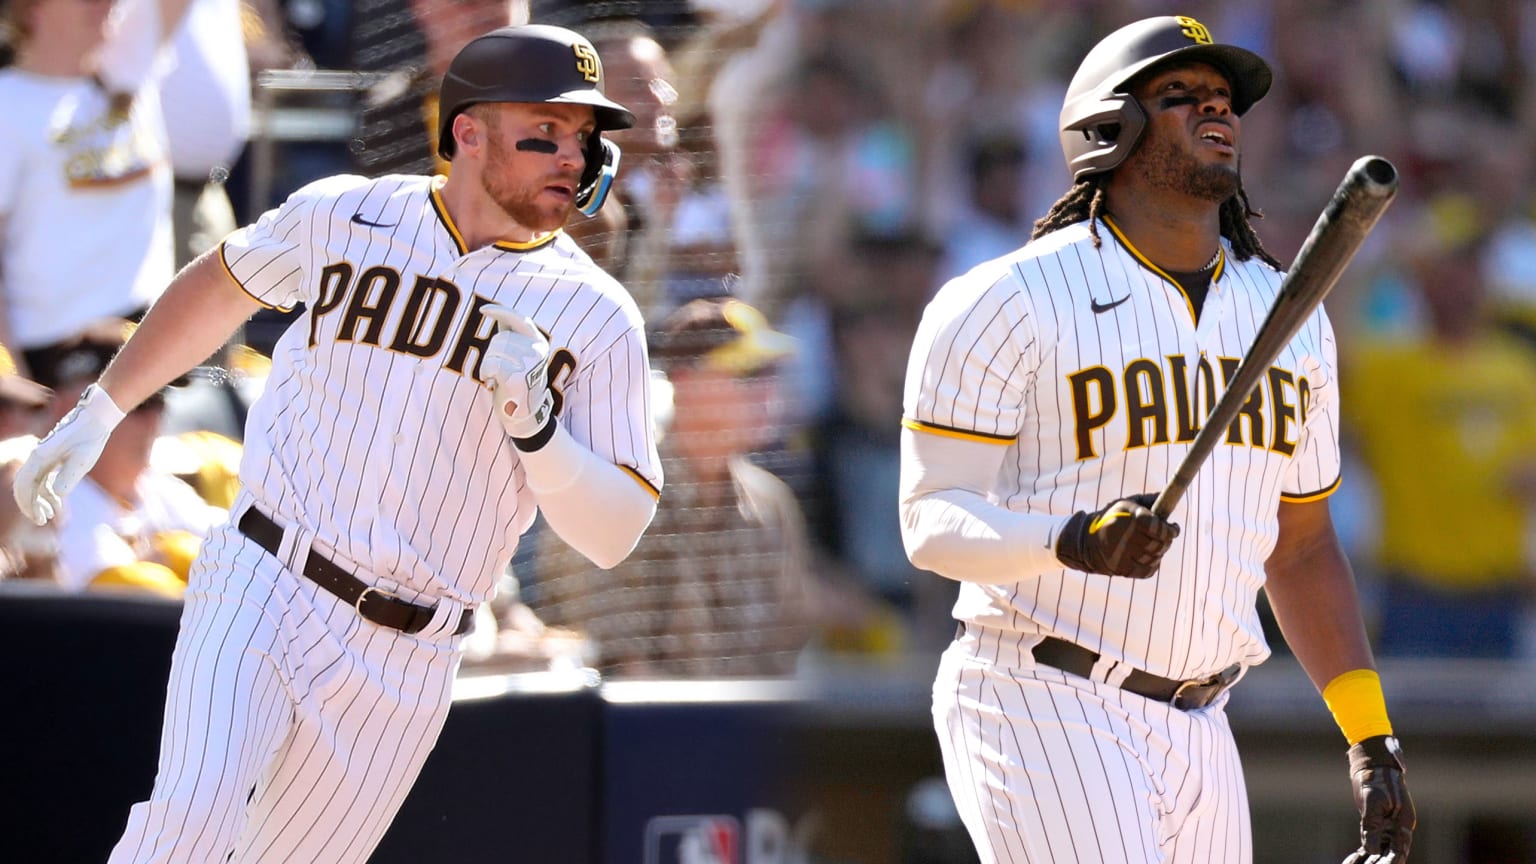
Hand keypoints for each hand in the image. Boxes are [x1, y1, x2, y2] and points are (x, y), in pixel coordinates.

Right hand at [13, 384, 125, 524]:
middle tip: (43, 521)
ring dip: (40, 499)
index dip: (28, 504)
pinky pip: (42, 478)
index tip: (40, 519)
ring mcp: (43, 456)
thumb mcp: (83, 459)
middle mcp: (37, 456)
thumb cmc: (90, 438)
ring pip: (33, 483)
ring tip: (54, 514)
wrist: (96, 417)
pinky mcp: (51, 457)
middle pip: (24, 486)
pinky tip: (58, 502)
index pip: (24, 485)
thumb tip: (57, 494)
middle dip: (30, 505)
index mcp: (40, 457)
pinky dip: (47, 491)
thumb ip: (69, 476)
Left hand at [480, 305, 553, 441]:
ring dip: (487, 365)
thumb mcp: (519, 355)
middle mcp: (537, 351)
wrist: (525, 413)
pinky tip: (491, 383)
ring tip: (497, 377)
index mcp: (539, 342)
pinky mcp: (519, 378)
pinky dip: (486, 373)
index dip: (500, 311)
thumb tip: (499, 314)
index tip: (482, 309)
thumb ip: (512, 335)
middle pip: (500, 339)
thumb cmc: (517, 381)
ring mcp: (530, 364)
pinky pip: (492, 365)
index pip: (518, 319)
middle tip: (498, 370)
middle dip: (492, 353)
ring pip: (494, 352)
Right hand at [1054, 493, 1178, 577]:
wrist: (1084, 540)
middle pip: (1159, 543)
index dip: (1169, 530)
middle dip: (1166, 541)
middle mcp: (1125, 536)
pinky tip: (1148, 558)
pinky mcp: (1121, 568)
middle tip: (1165, 537)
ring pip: (1154, 557)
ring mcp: (1123, 554)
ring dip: (1159, 553)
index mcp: (1127, 517)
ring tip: (1154, 546)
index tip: (1173, 528)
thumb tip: (1166, 497)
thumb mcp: (1125, 504)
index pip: (1157, 527)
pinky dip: (1152, 565)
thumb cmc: (1111, 518)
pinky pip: (1148, 570)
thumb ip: (1147, 501)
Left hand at [1341, 735, 1413, 862]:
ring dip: (1370, 861)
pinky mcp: (1377, 824)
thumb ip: (1372, 827)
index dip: (1392, 862)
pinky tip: (1353, 861)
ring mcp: (1388, 826)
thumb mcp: (1373, 801)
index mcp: (1404, 822)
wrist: (1373, 764)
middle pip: (1390, 853)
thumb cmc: (1376, 779)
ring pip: (1380, 851)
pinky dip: (1362, 853)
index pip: (1399, 849)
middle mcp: (1398, 827)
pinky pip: (1371, 842)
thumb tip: (1371, 851)